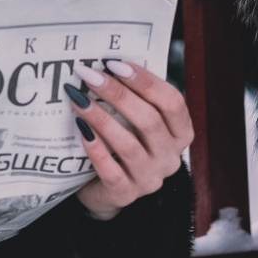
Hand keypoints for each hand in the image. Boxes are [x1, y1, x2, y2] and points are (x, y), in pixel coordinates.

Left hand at [72, 58, 194, 217]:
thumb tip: (108, 66)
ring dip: (101, 118)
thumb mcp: (136, 123)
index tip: (115, 64)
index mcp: (180, 134)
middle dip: (118, 94)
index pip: (172, 103)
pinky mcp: (125, 194)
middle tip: (90, 75)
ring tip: (78, 100)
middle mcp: (169, 157)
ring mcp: (149, 178)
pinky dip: (95, 148)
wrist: (106, 189)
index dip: (146, 81)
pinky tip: (81, 130)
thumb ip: (135, 99)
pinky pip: (110, 170)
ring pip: (128, 145)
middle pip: (149, 121)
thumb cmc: (122, 145)